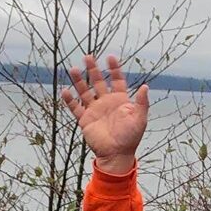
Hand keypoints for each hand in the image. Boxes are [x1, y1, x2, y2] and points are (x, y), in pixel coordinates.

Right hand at [60, 54, 148, 173]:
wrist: (117, 154)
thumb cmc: (130, 138)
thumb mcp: (139, 119)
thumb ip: (141, 103)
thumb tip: (145, 86)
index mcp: (120, 100)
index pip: (117, 80)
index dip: (114, 69)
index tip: (110, 57)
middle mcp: (106, 102)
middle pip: (98, 82)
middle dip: (93, 69)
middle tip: (88, 56)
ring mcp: (94, 110)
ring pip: (85, 91)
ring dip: (79, 81)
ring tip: (73, 69)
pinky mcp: (85, 120)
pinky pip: (76, 108)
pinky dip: (70, 100)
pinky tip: (65, 91)